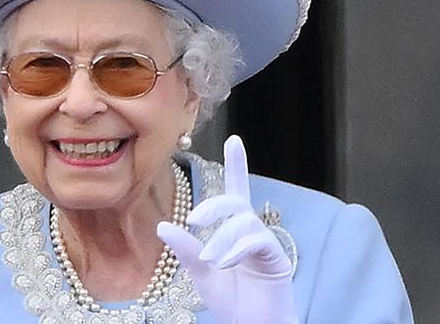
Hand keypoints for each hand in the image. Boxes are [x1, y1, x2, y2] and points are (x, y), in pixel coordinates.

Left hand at [157, 135, 296, 323]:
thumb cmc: (230, 300)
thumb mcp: (200, 272)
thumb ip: (186, 249)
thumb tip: (163, 225)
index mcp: (233, 229)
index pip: (234, 190)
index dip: (236, 164)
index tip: (234, 139)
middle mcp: (251, 230)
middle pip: (234, 201)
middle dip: (213, 206)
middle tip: (194, 220)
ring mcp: (265, 243)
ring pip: (243, 222)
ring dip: (222, 238)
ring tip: (211, 259)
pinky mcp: (276, 258)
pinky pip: (257, 241)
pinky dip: (237, 249)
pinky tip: (225, 262)